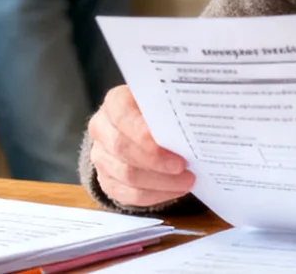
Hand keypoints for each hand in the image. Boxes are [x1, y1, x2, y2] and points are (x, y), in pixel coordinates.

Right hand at [86, 85, 194, 207]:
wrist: (139, 128)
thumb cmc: (157, 112)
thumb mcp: (163, 101)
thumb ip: (171, 109)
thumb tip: (194, 122)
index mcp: (115, 102)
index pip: (123, 116)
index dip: (145, 135)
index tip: (172, 147)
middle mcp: (102, 128)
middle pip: (123, 149)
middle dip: (156, 162)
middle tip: (184, 167)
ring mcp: (101, 156)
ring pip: (126, 175)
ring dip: (160, 182)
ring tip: (187, 180)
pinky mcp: (106, 179)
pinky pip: (128, 194)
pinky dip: (155, 195)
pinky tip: (175, 190)